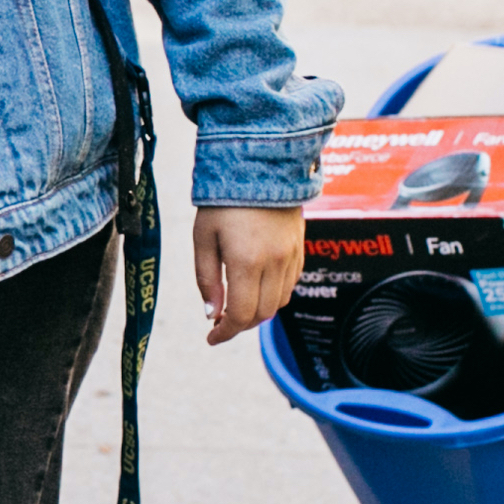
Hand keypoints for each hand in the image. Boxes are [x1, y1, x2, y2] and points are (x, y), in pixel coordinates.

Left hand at [192, 205, 304, 345]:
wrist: (260, 164)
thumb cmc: (223, 200)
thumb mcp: (203, 237)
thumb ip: (207, 278)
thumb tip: (212, 314)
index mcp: (247, 262)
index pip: (241, 315)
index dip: (225, 333)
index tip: (211, 338)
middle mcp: (274, 263)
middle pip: (262, 314)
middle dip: (240, 325)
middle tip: (220, 322)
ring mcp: (291, 256)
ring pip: (279, 302)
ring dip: (258, 311)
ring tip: (236, 304)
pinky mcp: (299, 248)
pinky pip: (290, 284)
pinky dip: (273, 295)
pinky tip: (256, 287)